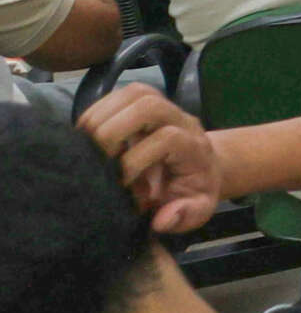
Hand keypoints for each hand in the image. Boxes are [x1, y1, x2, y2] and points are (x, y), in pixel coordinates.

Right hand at [80, 87, 226, 233]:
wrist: (202, 167)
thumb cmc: (194, 190)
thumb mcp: (198, 209)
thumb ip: (185, 215)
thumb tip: (162, 219)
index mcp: (195, 148)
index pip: (167, 139)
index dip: (137, 160)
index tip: (121, 184)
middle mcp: (182, 120)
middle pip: (150, 105)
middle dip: (115, 130)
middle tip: (98, 157)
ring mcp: (166, 107)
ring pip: (135, 93)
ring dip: (103, 116)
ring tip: (86, 143)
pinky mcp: (148, 103)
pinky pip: (122, 93)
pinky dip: (98, 110)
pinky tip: (87, 134)